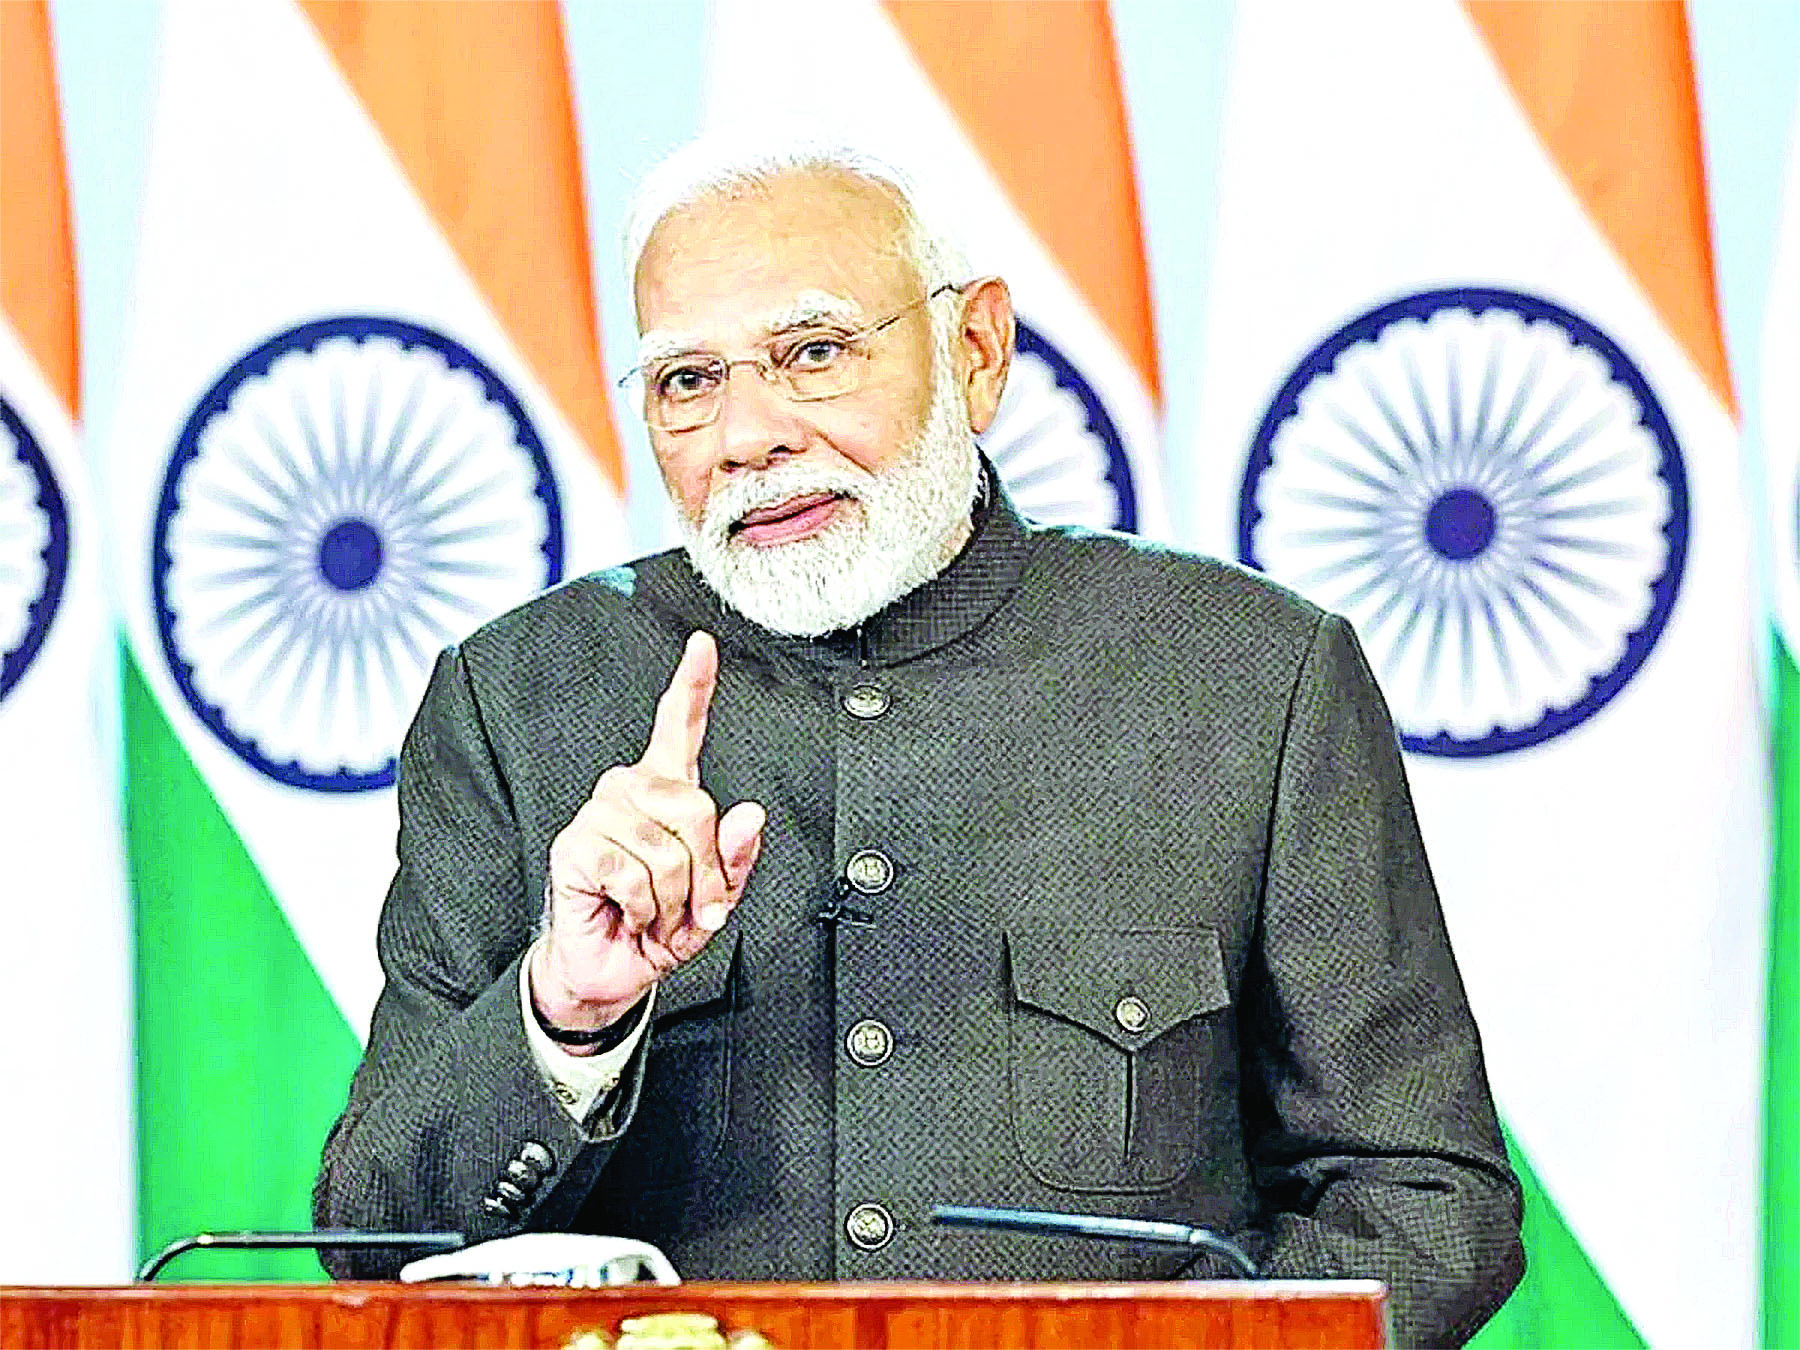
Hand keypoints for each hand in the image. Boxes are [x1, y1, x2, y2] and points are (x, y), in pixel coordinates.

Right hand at [531, 631, 763, 1043]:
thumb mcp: (715, 898)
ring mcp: (599, 815)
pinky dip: (647, 908)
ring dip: (676, 899)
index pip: (680, 727)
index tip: (703, 646)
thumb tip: (749, 817)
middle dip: (708, 871)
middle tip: (693, 906)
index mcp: (666, 791)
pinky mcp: (575, 846)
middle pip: (697, 807)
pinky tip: (630, 912)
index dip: (693, 685)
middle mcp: (629, 791)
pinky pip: (636, 873)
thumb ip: (736, 859)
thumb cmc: (658, 927)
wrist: (610, 971)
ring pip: (669, 849)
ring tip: (657, 913)